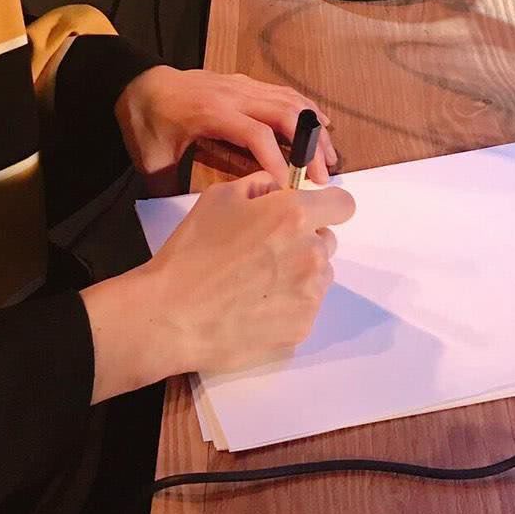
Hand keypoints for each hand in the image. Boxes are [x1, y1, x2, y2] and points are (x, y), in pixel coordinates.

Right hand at [82, 173, 355, 398]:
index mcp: (294, 216)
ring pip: (319, 276)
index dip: (327, 205)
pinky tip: (254, 307)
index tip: (308, 214)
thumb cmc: (192, 251)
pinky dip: (288, 305)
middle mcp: (311, 254)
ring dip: (299, 273)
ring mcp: (310, 295)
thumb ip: (260, 185)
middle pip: (327, 241)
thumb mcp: (219, 198)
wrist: (172, 315)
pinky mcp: (302, 328)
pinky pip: (305, 307)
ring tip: (256, 282)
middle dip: (304, 240)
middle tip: (265, 251)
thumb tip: (280, 188)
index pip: (343, 204)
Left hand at [115, 66, 337, 192]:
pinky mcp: (246, 83)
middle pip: (284, 114)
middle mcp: (233, 95)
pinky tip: (323, 127)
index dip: (277, 160)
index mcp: (211, 113)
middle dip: (308, 147)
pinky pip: (284, 93)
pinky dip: (307, 109)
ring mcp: (242, 85)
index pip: (256, 134)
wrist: (138, 84)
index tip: (291, 190)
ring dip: (314, 129)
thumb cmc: (146, 124)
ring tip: (330, 158)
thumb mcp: (152, 160)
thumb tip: (191, 221)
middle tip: (322, 179)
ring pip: (290, 101)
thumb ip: (172, 189)